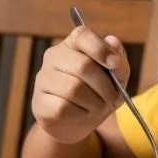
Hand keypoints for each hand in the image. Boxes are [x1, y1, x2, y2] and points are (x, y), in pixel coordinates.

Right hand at [31, 26, 129, 144]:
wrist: (79, 122)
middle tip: (112, 97)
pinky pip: (63, 108)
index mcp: (73, 44)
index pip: (82, 35)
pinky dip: (80, 114)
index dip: (100, 48)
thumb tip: (113, 40)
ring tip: (98, 106)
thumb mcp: (115, 76)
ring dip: (94, 103)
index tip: (115, 63)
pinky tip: (82, 113)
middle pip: (83, 66)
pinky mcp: (39, 102)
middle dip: (104, 86)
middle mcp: (54, 56)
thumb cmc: (98, 92)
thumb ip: (117, 59)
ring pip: (73, 89)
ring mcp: (43, 78)